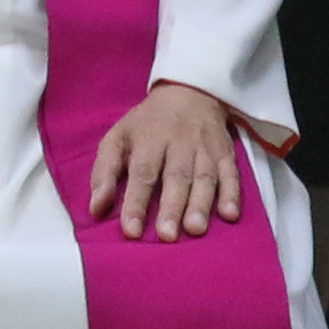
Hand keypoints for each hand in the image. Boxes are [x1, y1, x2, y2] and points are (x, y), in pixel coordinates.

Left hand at [87, 83, 249, 242]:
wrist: (188, 92)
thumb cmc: (147, 124)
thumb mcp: (118, 137)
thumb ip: (104, 172)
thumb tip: (96, 209)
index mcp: (148, 139)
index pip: (142, 172)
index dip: (136, 202)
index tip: (131, 231)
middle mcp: (178, 143)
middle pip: (176, 177)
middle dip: (171, 207)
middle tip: (167, 236)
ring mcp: (205, 148)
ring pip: (204, 177)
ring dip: (201, 204)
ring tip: (195, 230)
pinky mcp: (225, 152)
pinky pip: (231, 173)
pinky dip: (232, 193)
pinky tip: (230, 214)